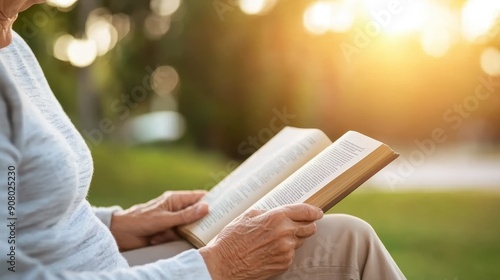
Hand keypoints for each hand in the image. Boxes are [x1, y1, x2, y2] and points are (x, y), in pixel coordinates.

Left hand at [110, 190, 208, 250]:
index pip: (198, 196)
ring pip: (187, 227)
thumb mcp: (165, 218)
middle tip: (211, 226)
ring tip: (167, 232)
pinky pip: (177, 236)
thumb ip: (186, 215)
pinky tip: (158, 237)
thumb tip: (206, 207)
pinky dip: (170, 238)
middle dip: (199, 220)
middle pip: (195, 213)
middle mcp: (175, 209)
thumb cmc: (140, 220)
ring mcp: (171, 221)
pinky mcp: (167, 232)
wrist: (121, 233)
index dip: (211, 199)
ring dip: (181, 232)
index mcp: (175, 199)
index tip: (224, 204)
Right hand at [199, 204, 322, 279]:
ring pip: (300, 241)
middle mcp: (285, 233)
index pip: (305, 212)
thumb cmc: (232, 239)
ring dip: (294, 239)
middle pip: (309, 228)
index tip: (317, 212)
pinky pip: (291, 254)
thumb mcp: (247, 216)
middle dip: (307, 225)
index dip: (314, 211)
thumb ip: (266, 213)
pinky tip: (271, 250)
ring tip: (276, 239)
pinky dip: (286, 251)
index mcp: (276, 217)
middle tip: (300, 225)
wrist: (224, 264)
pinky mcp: (284, 264)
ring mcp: (286, 250)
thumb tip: (277, 212)